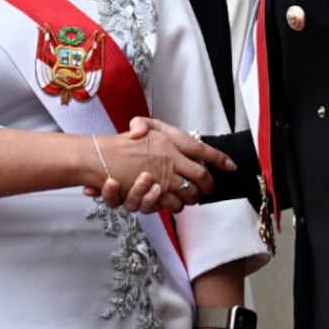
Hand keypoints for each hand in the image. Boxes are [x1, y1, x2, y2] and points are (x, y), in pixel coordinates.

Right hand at [81, 118, 236, 208]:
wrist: (98, 159)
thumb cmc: (118, 145)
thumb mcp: (137, 128)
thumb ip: (146, 125)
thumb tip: (143, 127)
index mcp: (171, 141)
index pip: (202, 150)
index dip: (219, 158)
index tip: (231, 165)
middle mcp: (171, 159)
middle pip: (202, 176)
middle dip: (209, 184)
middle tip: (209, 188)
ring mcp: (164, 178)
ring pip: (189, 193)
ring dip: (192, 197)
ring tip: (192, 196)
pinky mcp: (155, 194)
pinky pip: (173, 204)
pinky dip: (175, 204)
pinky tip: (175, 201)